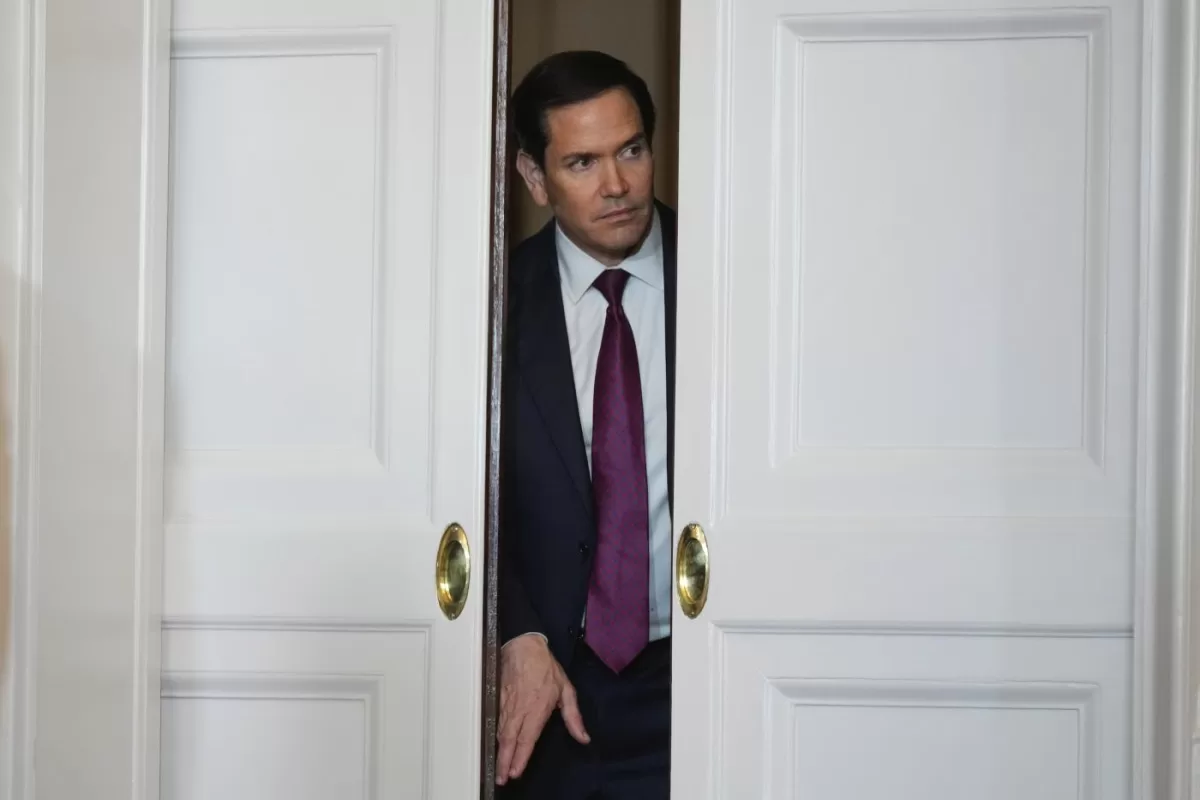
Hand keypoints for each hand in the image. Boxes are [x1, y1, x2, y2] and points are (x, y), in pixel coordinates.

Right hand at [496, 634, 589, 784]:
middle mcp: (520, 708)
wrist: (523, 645)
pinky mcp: (498, 698)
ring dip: (498, 751)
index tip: (516, 771)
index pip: (527, 737)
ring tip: (497, 768)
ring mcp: (507, 704)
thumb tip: (583, 737)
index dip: (521, 756)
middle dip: (505, 760)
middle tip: (501, 777)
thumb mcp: (566, 689)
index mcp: (537, 707)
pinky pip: (495, 721)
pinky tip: (494, 746)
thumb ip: (573, 716)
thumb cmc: (546, 667)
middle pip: (509, 739)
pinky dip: (494, 736)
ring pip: (500, 732)